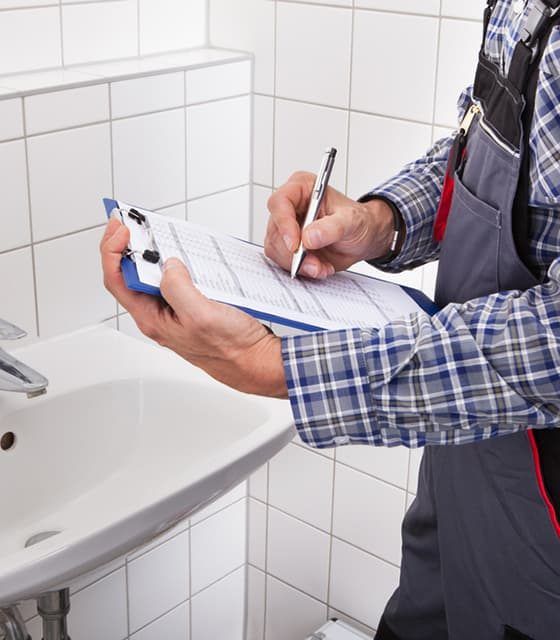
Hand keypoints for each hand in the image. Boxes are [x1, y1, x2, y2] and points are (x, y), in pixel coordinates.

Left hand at [100, 218, 287, 397]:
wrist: (257, 361)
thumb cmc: (232, 349)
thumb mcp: (200, 315)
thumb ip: (177, 287)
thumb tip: (168, 265)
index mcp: (153, 319)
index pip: (117, 281)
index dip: (112, 251)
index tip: (121, 228)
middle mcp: (161, 315)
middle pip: (132, 276)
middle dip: (129, 247)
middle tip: (133, 223)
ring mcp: (177, 311)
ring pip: (155, 277)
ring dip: (155, 254)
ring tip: (157, 234)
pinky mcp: (193, 307)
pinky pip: (178, 281)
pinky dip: (178, 263)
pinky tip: (186, 254)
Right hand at [264, 171, 398, 278]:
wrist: (362, 240)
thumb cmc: (358, 222)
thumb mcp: (352, 221)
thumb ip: (332, 227)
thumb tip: (309, 237)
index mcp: (302, 188)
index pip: (280, 202)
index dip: (284, 224)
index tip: (295, 245)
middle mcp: (290, 206)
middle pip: (275, 230)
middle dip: (294, 252)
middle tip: (315, 263)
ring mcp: (286, 227)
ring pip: (276, 249)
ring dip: (298, 263)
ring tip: (321, 266)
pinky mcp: (286, 246)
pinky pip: (283, 261)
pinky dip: (301, 269)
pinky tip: (319, 267)